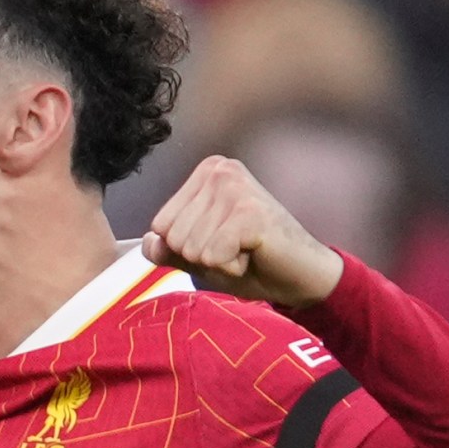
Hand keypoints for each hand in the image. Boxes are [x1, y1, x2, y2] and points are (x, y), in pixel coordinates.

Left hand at [143, 156, 344, 306]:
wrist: (301, 276)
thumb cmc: (251, 262)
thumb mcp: (199, 257)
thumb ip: (168, 249)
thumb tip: (147, 242)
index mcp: (205, 173)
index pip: (160, 226)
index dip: (188, 250)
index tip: (223, 243)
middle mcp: (219, 171)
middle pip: (174, 237)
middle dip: (203, 257)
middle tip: (238, 248)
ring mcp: (235, 188)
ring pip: (192, 249)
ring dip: (219, 262)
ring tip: (247, 250)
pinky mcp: (249, 212)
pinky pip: (212, 256)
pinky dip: (231, 267)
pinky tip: (255, 254)